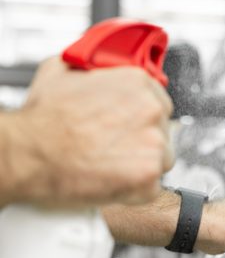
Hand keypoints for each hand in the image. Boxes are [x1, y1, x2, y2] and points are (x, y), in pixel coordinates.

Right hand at [5, 57, 173, 205]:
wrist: (28, 153)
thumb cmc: (43, 118)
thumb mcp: (62, 71)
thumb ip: (93, 68)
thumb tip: (97, 68)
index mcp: (138, 83)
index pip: (158, 101)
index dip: (142, 116)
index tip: (130, 125)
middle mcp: (151, 110)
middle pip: (163, 129)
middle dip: (143, 139)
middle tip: (115, 146)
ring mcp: (154, 144)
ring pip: (161, 158)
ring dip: (142, 163)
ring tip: (111, 164)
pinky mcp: (149, 176)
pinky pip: (153, 186)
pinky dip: (135, 188)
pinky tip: (112, 180)